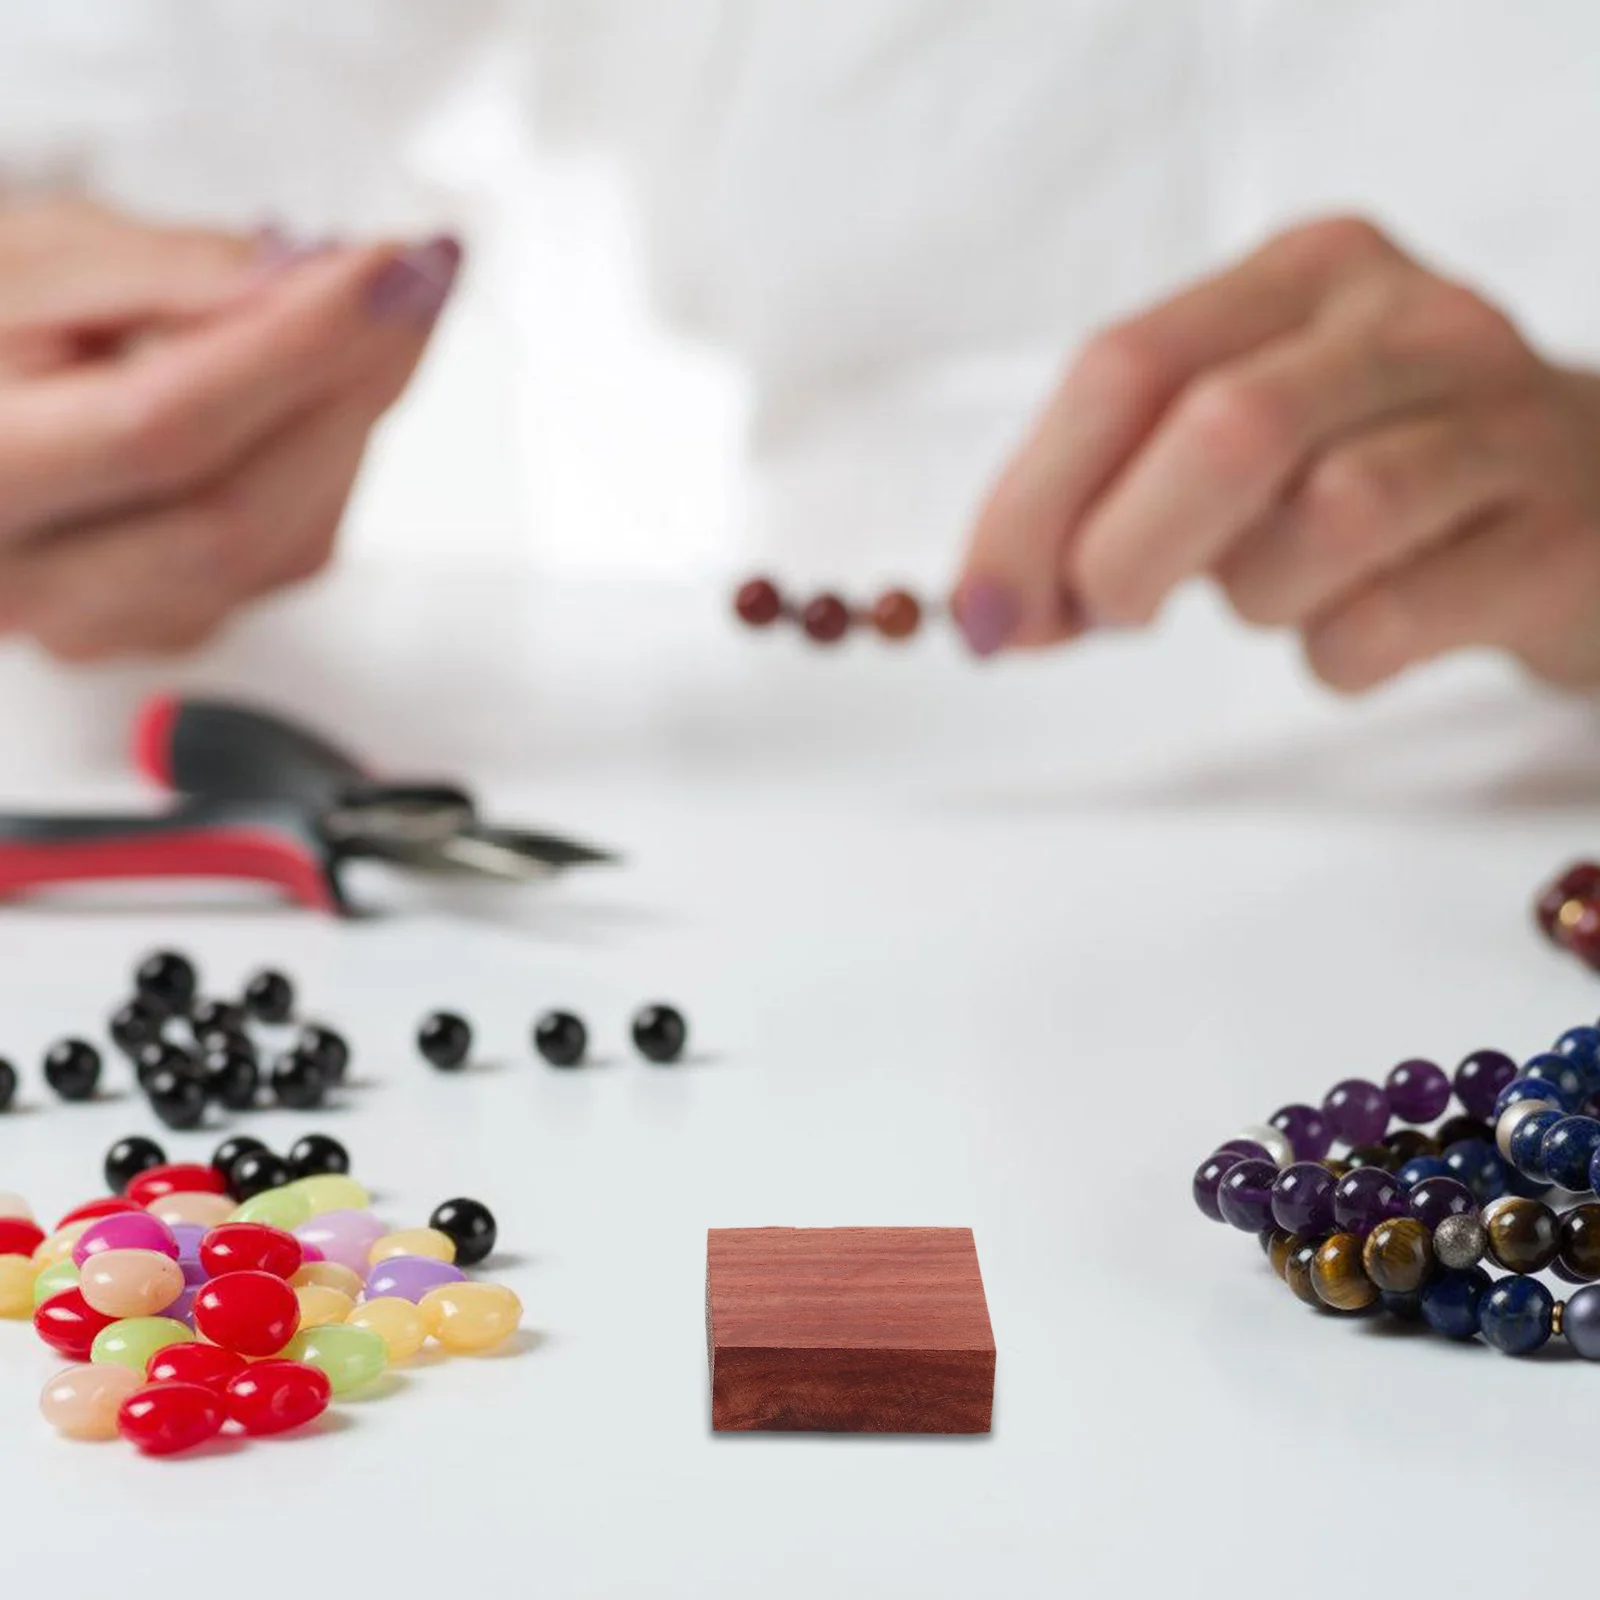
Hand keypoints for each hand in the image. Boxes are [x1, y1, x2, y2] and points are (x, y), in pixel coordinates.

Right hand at [0, 200, 460, 660]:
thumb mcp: (29, 256)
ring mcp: (98, 620)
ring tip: (386, 316)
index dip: (293, 347)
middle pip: (236, 509)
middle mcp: (25, 580)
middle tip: (418, 285)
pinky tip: (335, 390)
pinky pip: (287, 558)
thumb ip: (163, 272)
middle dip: (350, 385)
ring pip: (280, 545)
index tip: (388, 270)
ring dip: (355, 421)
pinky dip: (333, 464)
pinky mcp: (167, 625)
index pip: (163, 429)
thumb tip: (302, 280)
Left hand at [952, 216, 1599, 690]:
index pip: (1123, 367)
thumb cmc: (1372, 471)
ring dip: (1254, 597)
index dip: (1027, 504)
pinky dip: (1335, 655)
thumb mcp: (1237, 443)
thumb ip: (1106, 497)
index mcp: (1302, 271)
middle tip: (1105, 618)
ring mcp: (1500, 419)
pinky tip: (1359, 632)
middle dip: (1123, 555)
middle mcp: (1407, 319)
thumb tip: (987, 610)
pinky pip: (1390, 620)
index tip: (981, 613)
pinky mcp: (1557, 537)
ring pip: (1322, 519)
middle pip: (1220, 427)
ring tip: (1278, 594)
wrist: (1588, 500)